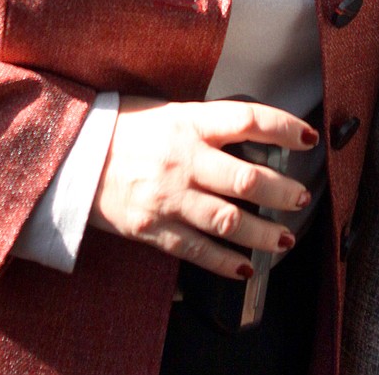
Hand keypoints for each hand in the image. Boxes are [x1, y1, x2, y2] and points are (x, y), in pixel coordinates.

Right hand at [88, 96, 317, 278]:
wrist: (71, 154)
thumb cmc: (121, 126)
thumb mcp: (167, 111)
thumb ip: (205, 124)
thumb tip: (249, 133)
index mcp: (189, 123)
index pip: (248, 120)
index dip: (283, 127)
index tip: (307, 137)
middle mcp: (183, 160)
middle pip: (247, 179)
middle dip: (281, 191)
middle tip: (300, 196)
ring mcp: (168, 197)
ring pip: (228, 221)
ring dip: (263, 233)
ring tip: (284, 238)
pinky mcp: (152, 229)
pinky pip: (197, 250)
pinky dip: (225, 263)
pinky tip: (245, 267)